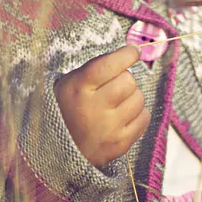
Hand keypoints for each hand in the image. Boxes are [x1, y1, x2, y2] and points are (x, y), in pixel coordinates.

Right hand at [54, 44, 149, 165]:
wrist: (57, 149)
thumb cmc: (68, 108)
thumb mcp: (70, 83)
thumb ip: (96, 68)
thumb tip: (131, 53)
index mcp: (78, 88)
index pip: (110, 65)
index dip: (126, 55)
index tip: (133, 52)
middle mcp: (93, 108)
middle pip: (129, 81)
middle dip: (125, 79)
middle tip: (114, 86)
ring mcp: (108, 129)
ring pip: (139, 99)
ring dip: (132, 97)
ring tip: (117, 104)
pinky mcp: (120, 144)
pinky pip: (144, 118)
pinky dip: (137, 115)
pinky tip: (123, 117)